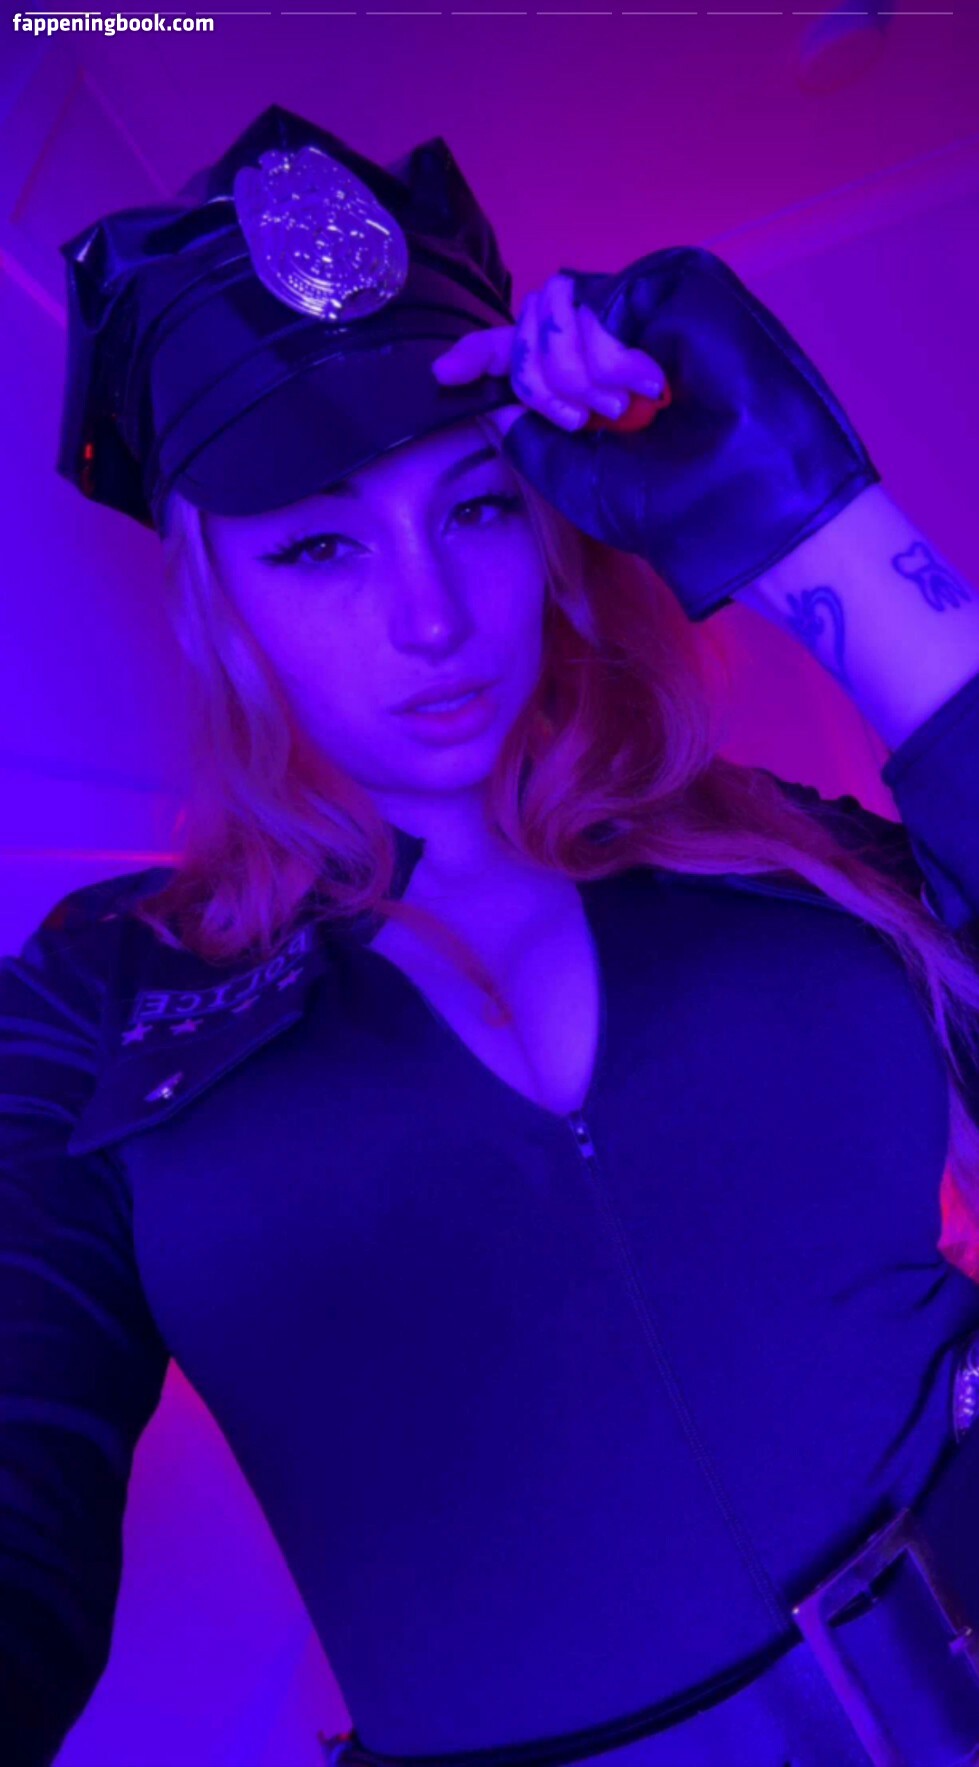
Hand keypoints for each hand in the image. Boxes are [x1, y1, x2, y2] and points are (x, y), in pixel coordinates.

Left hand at [440, 247, 880, 625]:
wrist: (748, 514)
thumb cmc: (681, 510)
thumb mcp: (580, 476)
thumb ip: (532, 432)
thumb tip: (492, 394)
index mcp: (611, 377)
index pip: (535, 347)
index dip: (487, 352)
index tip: (444, 371)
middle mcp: (631, 333)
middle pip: (535, 319)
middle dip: (536, 375)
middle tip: (584, 420)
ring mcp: (655, 304)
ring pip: (556, 304)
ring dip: (568, 368)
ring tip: (618, 409)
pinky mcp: (676, 286)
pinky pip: (595, 302)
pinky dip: (600, 352)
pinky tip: (645, 387)